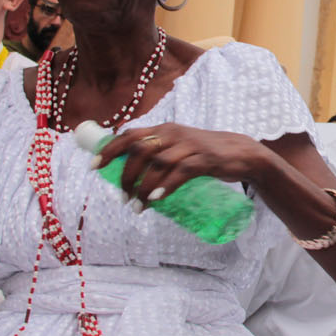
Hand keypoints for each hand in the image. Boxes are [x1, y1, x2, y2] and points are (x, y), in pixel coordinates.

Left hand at [92, 122, 267, 207]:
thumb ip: (158, 153)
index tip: (94, 166)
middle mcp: (173, 133)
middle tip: (123, 197)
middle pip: (140, 150)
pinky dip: (166, 185)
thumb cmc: (204, 153)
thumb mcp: (178, 147)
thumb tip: (128, 172)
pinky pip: (181, 171)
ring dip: (143, 187)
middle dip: (125, 174)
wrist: (241, 153)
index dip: (109, 149)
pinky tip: (156, 198)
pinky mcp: (205, 160)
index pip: (129, 135)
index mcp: (164, 129)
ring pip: (157, 163)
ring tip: (136, 206)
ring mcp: (189, 146)